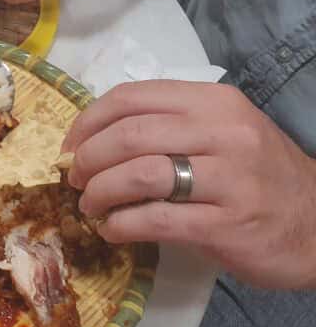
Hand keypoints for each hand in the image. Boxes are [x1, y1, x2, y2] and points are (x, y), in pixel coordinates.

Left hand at [63, 80, 315, 289]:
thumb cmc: (256, 177)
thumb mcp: (221, 133)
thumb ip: (165, 127)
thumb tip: (90, 140)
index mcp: (213, 102)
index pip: (131, 97)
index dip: (87, 121)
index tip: (70, 145)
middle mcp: (224, 132)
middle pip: (128, 134)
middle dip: (87, 158)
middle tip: (75, 180)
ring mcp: (229, 178)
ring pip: (138, 174)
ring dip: (99, 192)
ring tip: (91, 206)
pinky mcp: (227, 224)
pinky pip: (155, 219)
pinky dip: (121, 225)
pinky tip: (113, 230)